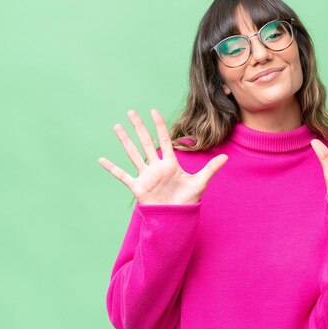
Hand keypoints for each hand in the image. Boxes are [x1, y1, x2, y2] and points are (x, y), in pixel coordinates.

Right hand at [98, 109, 227, 204]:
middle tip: (131, 111)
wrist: (177, 218)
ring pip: (133, 154)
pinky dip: (112, 168)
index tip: (153, 111)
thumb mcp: (201, 182)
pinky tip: (101, 160)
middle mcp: (156, 166)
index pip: (163, 139)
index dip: (158, 125)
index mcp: (170, 163)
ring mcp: (146, 176)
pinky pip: (122, 176)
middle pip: (145, 142)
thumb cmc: (188, 200)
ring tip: (116, 127)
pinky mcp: (138, 187)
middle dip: (139, 126)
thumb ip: (211, 168)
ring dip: (125, 141)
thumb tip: (225, 157)